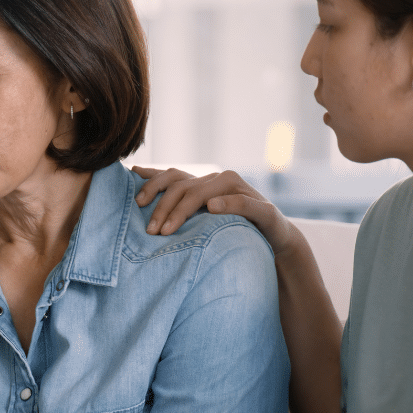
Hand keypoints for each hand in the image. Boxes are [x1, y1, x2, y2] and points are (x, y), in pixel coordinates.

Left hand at [132, 165, 299, 256]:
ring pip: (205, 193)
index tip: (136, 202)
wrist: (275, 238)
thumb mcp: (203, 216)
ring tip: (168, 229)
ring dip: (183, 210)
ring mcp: (241, 190)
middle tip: (151, 230)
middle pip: (184, 187)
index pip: (173, 176)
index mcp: (205, 182)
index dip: (152, 185)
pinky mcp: (261, 207)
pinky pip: (242, 201)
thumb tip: (137, 175)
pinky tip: (211, 209)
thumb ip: (179, 202)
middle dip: (163, 208)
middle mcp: (221, 180)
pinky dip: (227, 203)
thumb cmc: (231, 226)